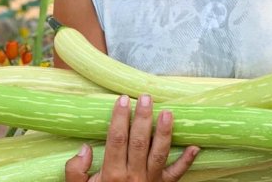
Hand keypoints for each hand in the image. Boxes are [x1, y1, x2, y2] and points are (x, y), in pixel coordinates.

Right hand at [65, 94, 199, 180]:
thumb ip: (76, 171)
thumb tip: (84, 148)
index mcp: (112, 174)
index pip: (117, 139)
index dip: (120, 118)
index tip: (122, 99)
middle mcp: (133, 176)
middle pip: (140, 142)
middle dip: (143, 118)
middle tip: (146, 98)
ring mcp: (150, 181)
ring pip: (159, 154)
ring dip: (165, 133)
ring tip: (168, 113)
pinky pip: (176, 174)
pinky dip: (187, 161)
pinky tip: (195, 147)